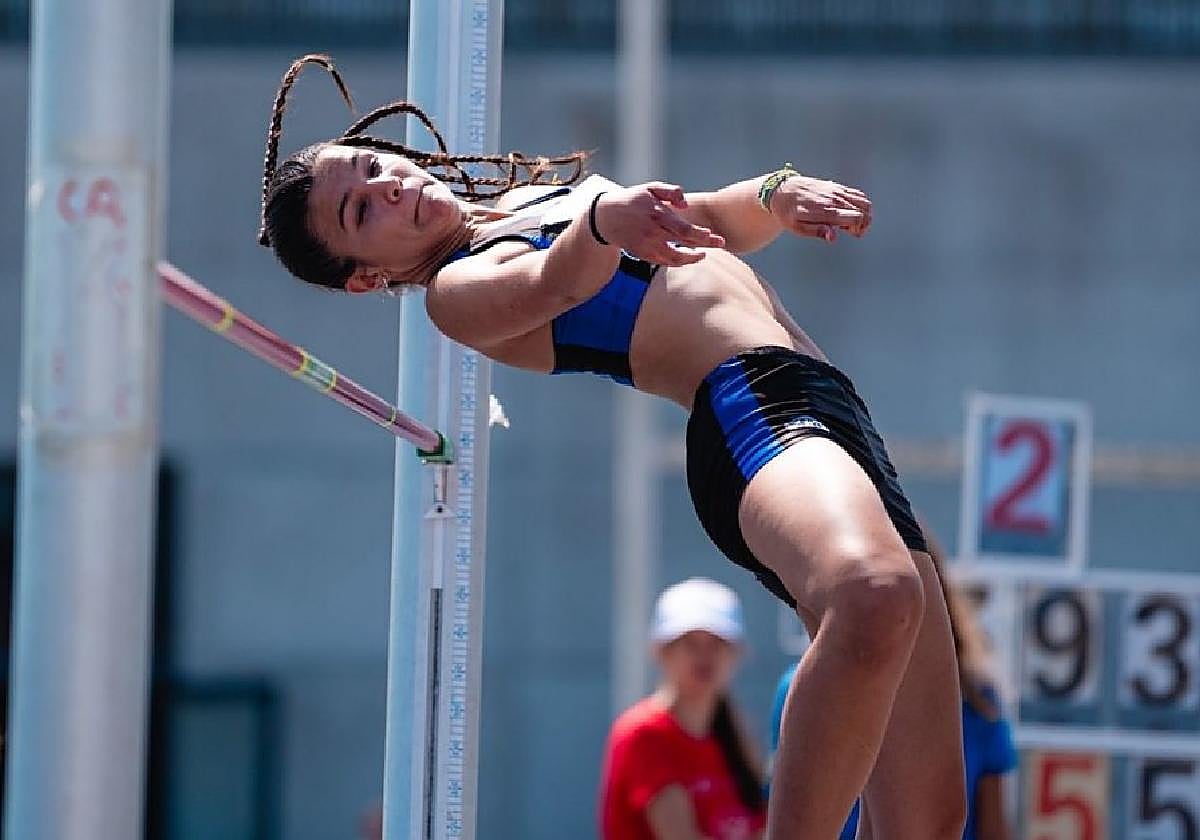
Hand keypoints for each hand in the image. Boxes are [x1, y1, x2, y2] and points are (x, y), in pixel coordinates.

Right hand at [592, 183, 725, 265]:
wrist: (606, 217)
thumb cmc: (632, 199)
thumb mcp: (650, 188)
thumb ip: (671, 192)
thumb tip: (685, 204)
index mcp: (656, 214)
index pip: (683, 230)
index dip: (700, 235)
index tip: (712, 235)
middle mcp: (652, 233)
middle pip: (683, 244)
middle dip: (704, 245)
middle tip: (721, 243)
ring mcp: (646, 246)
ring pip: (674, 258)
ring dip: (691, 258)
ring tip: (703, 254)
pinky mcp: (642, 254)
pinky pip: (663, 262)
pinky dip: (677, 261)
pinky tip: (686, 257)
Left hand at [769, 175, 871, 241]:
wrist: (782, 190)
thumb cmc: (788, 213)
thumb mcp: (797, 227)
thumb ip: (817, 232)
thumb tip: (834, 237)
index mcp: (826, 210)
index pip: (857, 217)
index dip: (859, 229)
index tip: (851, 234)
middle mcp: (834, 198)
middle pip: (864, 210)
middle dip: (863, 224)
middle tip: (851, 231)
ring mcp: (836, 191)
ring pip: (864, 201)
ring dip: (864, 214)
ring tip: (850, 223)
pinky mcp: (836, 187)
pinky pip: (858, 194)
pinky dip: (861, 205)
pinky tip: (849, 213)